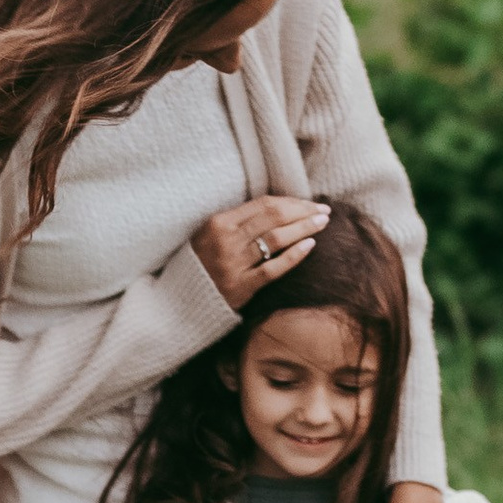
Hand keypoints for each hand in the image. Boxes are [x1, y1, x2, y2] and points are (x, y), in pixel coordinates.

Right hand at [192, 192, 328, 307]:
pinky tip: (310, 246)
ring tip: (322, 223)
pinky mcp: (240, 287)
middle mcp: (226, 240)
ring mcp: (233, 264)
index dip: (292, 201)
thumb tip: (280, 210)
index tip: (311, 202)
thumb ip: (238, 222)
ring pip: (276, 239)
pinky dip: (293, 256)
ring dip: (304, 229)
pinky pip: (272, 269)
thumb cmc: (201, 264)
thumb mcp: (211, 235)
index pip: (263, 205)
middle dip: (303, 212)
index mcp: (218, 222)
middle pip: (273, 218)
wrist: (179, 301)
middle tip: (324, 210)